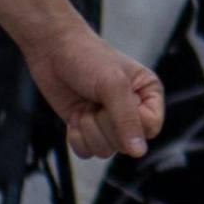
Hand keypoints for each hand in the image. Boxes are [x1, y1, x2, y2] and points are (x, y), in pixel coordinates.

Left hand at [26, 20, 157, 157]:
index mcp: (149, 96)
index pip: (150, 129)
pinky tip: (75, 117)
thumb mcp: (113, 86)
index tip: (116, 104)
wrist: (53, 50)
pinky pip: (86, 152)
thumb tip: (139, 153)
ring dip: (89, 130)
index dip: (131, 124)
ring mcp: (107, 122)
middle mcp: (132, 112)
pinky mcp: (86, 128)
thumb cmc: (88, 58)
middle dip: (104, 126)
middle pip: (126, 144)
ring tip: (85, 106)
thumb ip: (127, 120)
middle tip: (96, 102)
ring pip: (106, 150)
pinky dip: (76, 137)